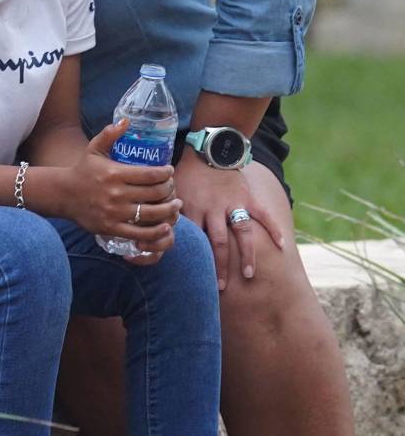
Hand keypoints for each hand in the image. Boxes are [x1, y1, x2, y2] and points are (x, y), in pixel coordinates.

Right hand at [61, 119, 180, 248]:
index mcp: (114, 173)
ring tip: (176, 206)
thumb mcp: (94, 149)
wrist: (63, 194)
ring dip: (170, 210)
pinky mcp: (111, 228)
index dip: (166, 173)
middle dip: (169, 190)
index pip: (150, 174)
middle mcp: (116, 193)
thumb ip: (109, 134)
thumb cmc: (82, 171)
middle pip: (155, 193)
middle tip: (172, 187)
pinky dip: (156, 231)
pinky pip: (140, 233)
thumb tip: (126, 120)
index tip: (169, 171)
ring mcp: (114, 212)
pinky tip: (165, 225)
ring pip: (152, 213)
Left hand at [174, 150, 283, 291]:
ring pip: (242, 232)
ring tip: (249, 275)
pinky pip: (263, 214)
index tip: (192, 278)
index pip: (193, 239)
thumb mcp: (173, 191)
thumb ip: (169, 213)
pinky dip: (274, 229)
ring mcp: (233, 203)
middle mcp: (213, 209)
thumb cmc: (186, 173)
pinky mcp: (248, 197)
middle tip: (220, 286)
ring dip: (246, 255)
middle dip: (220, 266)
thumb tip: (155, 232)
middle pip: (218, 242)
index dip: (194, 259)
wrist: (208, 149)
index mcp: (192, 209)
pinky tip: (281, 246)